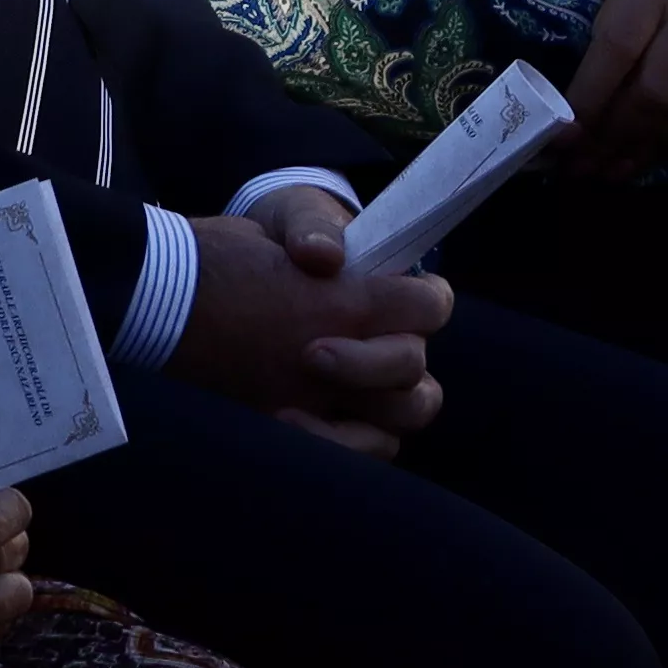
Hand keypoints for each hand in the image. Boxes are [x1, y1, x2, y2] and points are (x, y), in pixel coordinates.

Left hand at [174, 205, 445, 455]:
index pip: (432, 305)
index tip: (357, 301)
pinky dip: (330, 445)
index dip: (412, 309)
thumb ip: (308, 225)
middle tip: (310, 353)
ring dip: (356, 418)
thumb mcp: (289, 216)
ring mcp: (365, 390)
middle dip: (368, 366)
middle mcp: (389, 347)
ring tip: (289, 404)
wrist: (234, 277)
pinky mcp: (333, 420)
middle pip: (415, 373)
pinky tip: (280, 422)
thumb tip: (323, 255)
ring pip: (399, 420)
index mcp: (393, 296)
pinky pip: (360, 451)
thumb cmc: (281, 239)